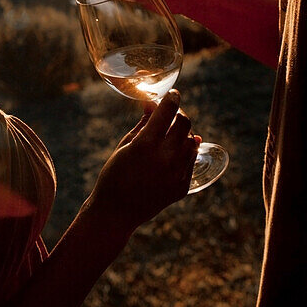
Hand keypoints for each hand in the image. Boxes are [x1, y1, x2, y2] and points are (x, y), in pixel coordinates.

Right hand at [89, 90, 199, 236]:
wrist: (116, 212)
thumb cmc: (115, 174)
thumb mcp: (125, 145)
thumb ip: (143, 123)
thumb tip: (152, 102)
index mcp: (146, 144)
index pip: (168, 110)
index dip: (172, 98)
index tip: (173, 93)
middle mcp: (165, 158)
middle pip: (185, 124)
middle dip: (179, 114)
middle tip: (171, 116)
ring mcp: (176, 174)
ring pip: (191, 142)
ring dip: (182, 135)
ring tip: (169, 138)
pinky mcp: (182, 187)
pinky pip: (191, 161)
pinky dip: (184, 153)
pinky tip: (173, 153)